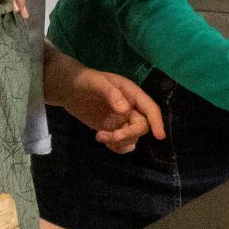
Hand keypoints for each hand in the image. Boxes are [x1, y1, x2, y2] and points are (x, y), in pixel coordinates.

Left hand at [48, 53, 164, 152]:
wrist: (69, 89)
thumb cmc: (85, 81)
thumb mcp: (97, 83)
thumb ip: (111, 94)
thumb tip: (125, 111)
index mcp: (132, 94)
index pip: (150, 109)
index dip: (157, 122)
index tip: (159, 137)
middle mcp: (131, 108)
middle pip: (142, 127)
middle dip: (129, 134)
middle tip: (111, 136)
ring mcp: (122, 121)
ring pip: (132, 138)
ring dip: (119, 142)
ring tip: (100, 136)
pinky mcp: (112, 129)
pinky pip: (121, 144)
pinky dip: (116, 147)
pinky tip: (102, 140)